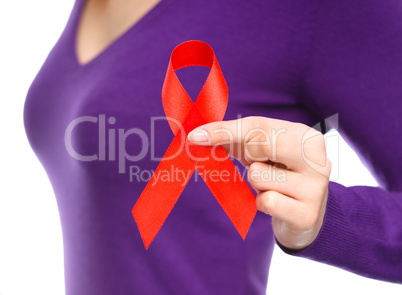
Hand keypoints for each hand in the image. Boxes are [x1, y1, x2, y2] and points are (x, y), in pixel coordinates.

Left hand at [187, 116, 330, 250]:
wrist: (305, 212)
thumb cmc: (278, 173)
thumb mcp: (261, 151)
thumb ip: (234, 139)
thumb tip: (197, 135)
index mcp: (306, 136)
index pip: (258, 126)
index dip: (223, 130)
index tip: (195, 135)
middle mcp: (317, 158)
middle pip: (260, 145)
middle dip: (249, 156)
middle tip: (260, 164)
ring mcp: (316, 187)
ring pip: (258, 176)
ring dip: (257, 184)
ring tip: (273, 186)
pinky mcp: (308, 214)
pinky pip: (266, 202)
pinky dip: (263, 203)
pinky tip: (277, 203)